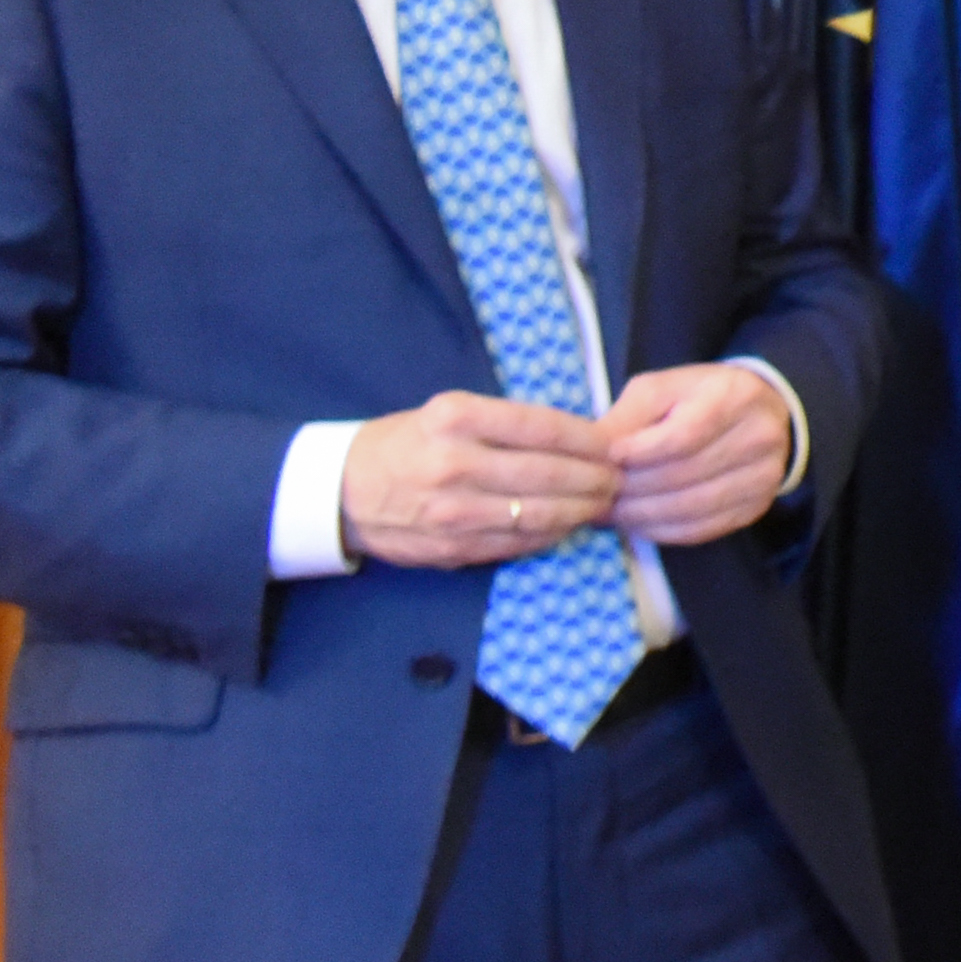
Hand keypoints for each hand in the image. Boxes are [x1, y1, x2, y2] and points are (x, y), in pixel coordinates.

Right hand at [340, 391, 620, 570]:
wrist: (342, 493)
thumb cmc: (407, 443)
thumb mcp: (447, 414)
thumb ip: (504, 424)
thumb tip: (577, 437)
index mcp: (454, 418)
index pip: (542, 426)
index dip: (588, 438)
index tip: (613, 443)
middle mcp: (454, 463)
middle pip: (549, 473)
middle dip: (596, 477)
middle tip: (618, 477)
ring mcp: (453, 510)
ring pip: (540, 513)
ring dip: (582, 510)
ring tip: (603, 502)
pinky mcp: (453, 547)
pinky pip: (519, 542)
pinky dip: (552, 534)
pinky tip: (568, 524)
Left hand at [601, 363, 796, 546]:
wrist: (759, 413)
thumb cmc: (699, 398)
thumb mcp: (661, 390)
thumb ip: (629, 417)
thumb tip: (597, 454)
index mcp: (735, 397)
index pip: (682, 436)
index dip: (639, 453)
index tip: (609, 458)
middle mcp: (760, 437)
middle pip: (683, 475)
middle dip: (632, 488)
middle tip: (598, 493)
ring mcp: (764, 476)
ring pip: (691, 507)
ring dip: (642, 515)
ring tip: (612, 511)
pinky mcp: (756, 507)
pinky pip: (702, 529)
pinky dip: (663, 531)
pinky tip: (639, 522)